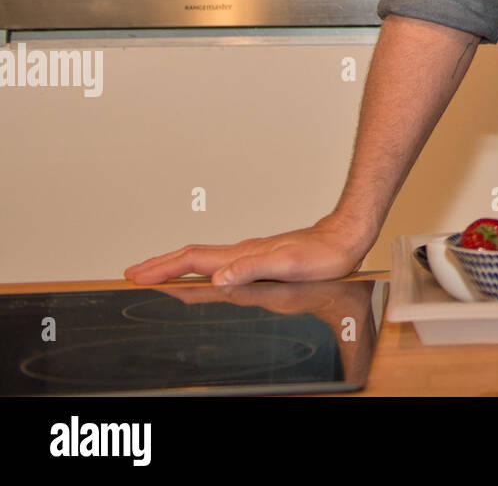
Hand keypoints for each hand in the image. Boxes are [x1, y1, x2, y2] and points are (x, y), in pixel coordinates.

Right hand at [123, 216, 370, 286]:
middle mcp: (242, 253)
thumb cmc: (321, 256)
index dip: (163, 268)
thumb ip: (251, 269)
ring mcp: (251, 254)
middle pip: (192, 257)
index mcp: (242, 255)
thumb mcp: (287, 266)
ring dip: (177, 265)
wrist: (344, 239)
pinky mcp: (262, 258)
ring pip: (205, 258)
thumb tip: (217, 278)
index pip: (193, 261)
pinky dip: (201, 268)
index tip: (135, 274)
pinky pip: (221, 262)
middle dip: (160, 264)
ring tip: (158, 272)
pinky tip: (205, 274)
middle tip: (133, 272)